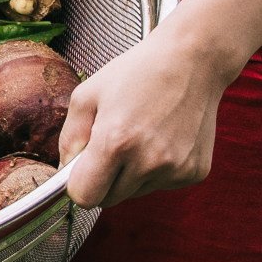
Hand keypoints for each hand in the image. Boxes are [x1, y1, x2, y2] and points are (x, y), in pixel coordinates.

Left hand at [54, 24, 243, 207]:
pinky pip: (161, 184)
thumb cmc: (136, 73)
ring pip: (136, 193)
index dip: (77, 184)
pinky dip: (156, 170)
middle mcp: (148, 162)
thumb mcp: (87, 95)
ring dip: (130, 175)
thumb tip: (66, 172)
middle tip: (111, 144)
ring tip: (140, 135)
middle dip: (103, 179)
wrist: (192, 62)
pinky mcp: (195, 172)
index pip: (84, 197)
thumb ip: (70, 138)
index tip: (81, 168)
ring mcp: (175, 169)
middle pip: (109, 199)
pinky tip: (162, 138)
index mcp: (116, 142)